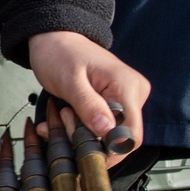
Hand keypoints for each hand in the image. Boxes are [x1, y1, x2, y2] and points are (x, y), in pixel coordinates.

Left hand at [29, 30, 149, 167]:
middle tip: (65, 119)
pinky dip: (83, 128)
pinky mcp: (116, 102)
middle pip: (120, 138)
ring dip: (83, 133)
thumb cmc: (60, 54)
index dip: (109, 151)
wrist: (55, 39)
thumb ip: (88, 105)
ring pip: (110, 134)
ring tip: (64, 113)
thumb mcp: (69, 81)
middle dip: (90, 139)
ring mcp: (126, 98)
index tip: (83, 151)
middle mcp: (134, 93)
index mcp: (127, 86)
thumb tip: (107, 130)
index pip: (131, 136)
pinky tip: (66, 118)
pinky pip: (104, 126)